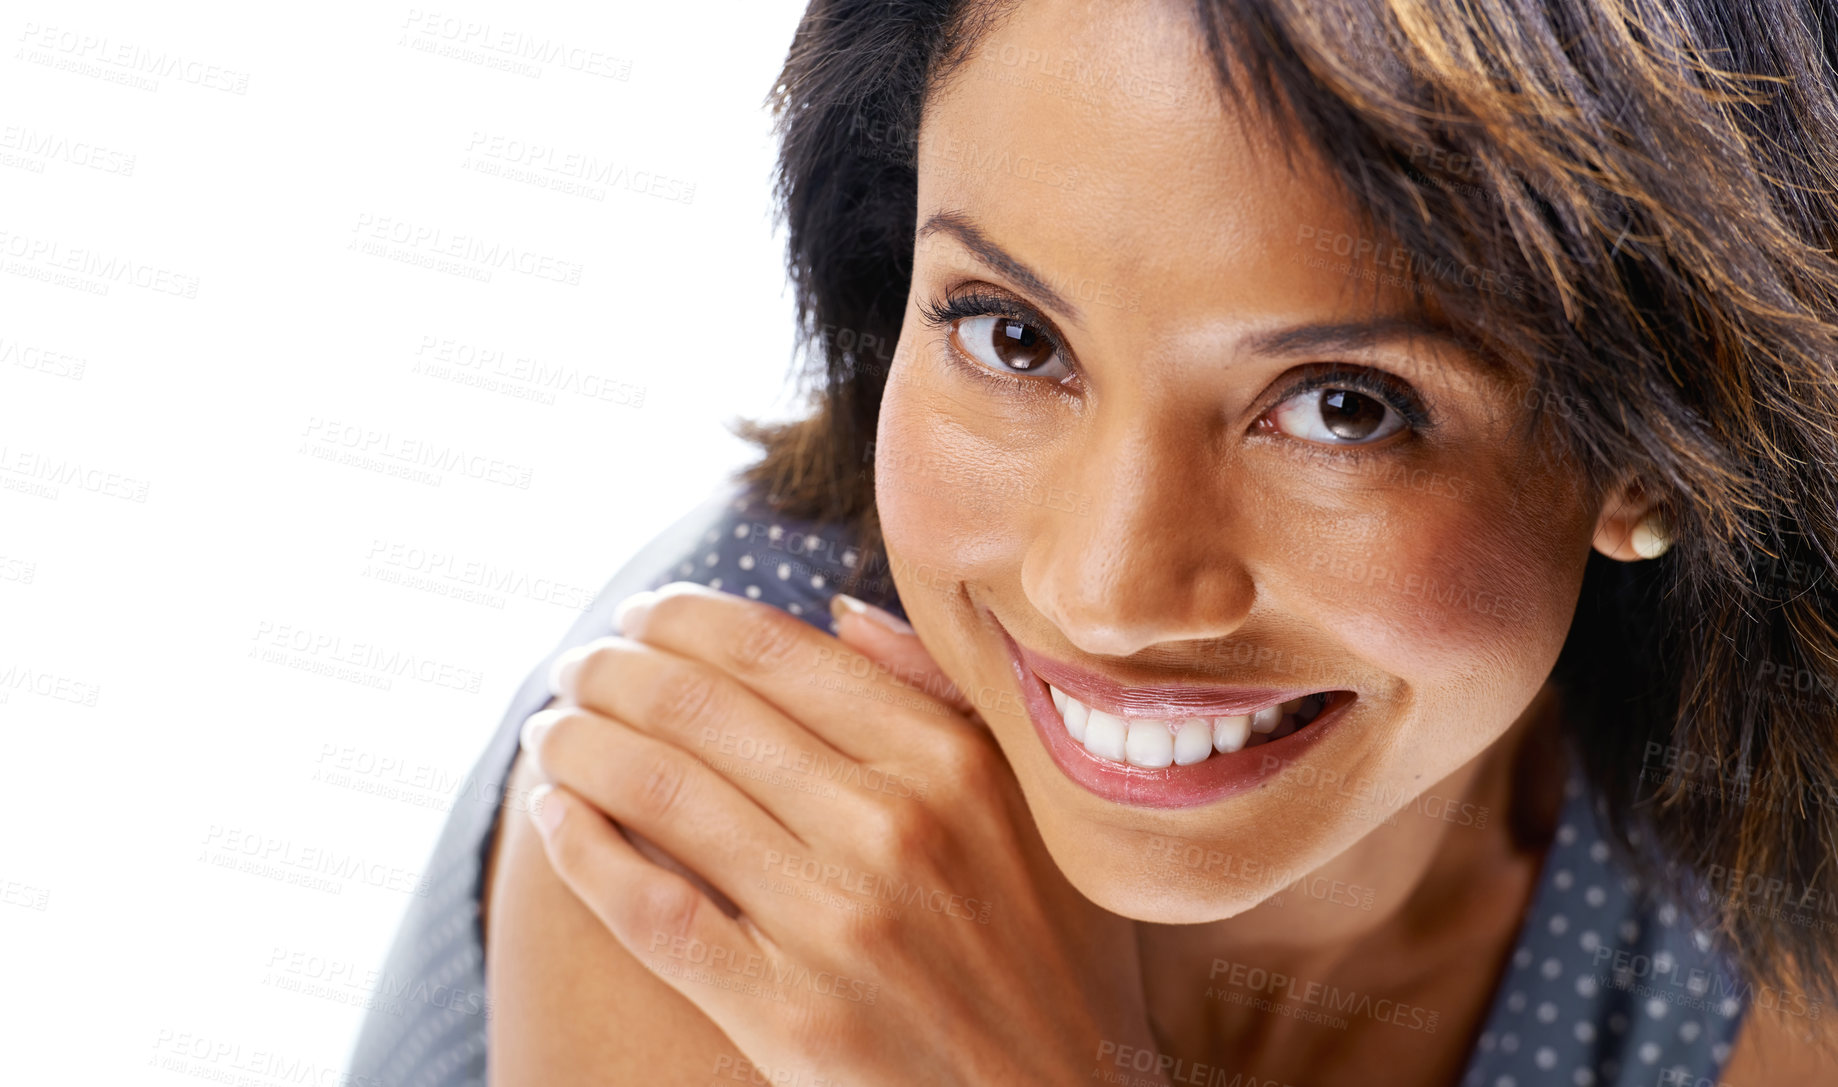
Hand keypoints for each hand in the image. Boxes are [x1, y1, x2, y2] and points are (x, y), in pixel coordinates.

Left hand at [517, 581, 1168, 1085]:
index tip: (641, 613)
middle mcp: (893, 827)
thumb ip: (944, 701)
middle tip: (577, 664)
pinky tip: (551, 815)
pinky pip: (652, 910)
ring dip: (579, 745)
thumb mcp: (1039, 809)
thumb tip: (838, 612)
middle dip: (614, 670)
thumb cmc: (1053, 955)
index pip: (776, 649)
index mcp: (951, 761)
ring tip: (550, 730)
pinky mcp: (790, 1017)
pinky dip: (582, 850)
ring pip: (661, 794)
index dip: (684, 617)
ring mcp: (836, 924)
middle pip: (701, 709)